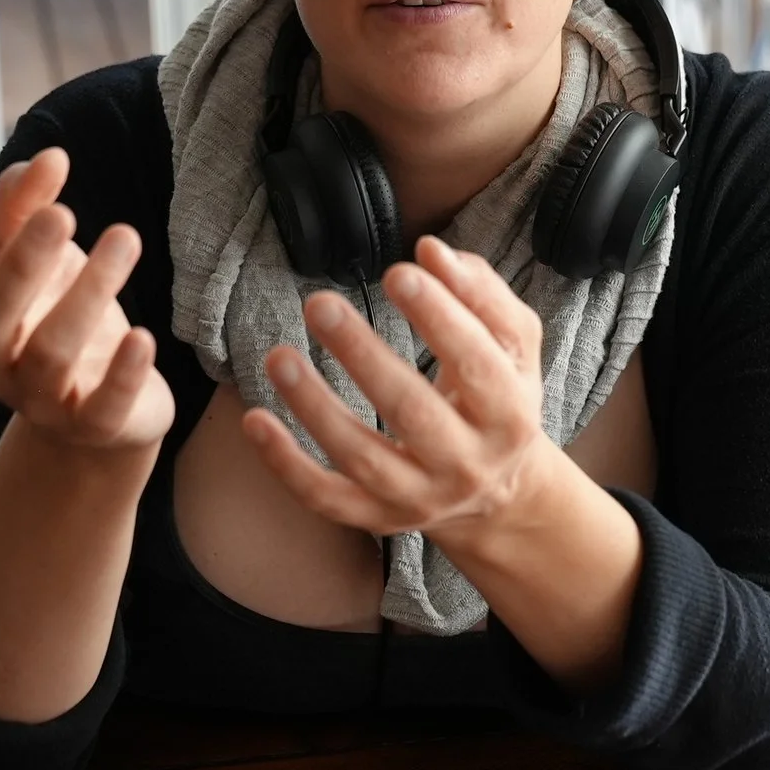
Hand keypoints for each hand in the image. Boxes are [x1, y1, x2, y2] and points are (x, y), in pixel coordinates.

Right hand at [0, 147, 173, 455]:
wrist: (103, 417)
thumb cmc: (58, 317)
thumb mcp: (42, 261)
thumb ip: (31, 209)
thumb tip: (47, 157)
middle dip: (20, 265)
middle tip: (62, 214)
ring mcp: (37, 400)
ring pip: (50, 354)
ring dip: (90, 292)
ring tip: (125, 237)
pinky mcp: (90, 428)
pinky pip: (100, 408)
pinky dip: (122, 374)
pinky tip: (143, 337)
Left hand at [243, 235, 562, 543]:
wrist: (499, 493)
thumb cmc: (498, 399)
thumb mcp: (513, 347)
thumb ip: (482, 294)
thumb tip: (432, 252)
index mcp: (511, 416)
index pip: (477, 365)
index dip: (440, 318)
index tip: (399, 272)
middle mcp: (468, 465)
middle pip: (414, 413)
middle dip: (364, 357)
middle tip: (321, 305)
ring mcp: (420, 498)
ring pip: (362, 457)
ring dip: (315, 407)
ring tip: (279, 356)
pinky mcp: (378, 517)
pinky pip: (327, 498)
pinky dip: (286, 464)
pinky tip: (255, 420)